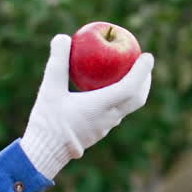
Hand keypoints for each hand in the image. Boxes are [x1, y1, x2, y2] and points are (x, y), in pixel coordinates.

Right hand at [19, 34, 153, 178]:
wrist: (44, 153)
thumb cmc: (47, 121)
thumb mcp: (49, 88)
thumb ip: (57, 62)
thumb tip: (62, 37)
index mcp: (101, 106)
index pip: (130, 87)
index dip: (142, 71)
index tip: (148, 56)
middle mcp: (108, 118)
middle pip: (137, 99)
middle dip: (144, 81)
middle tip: (144, 64)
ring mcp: (104, 127)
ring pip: (128, 108)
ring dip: (134, 90)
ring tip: (130, 75)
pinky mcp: (98, 132)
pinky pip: (117, 113)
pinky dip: (121, 98)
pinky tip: (108, 91)